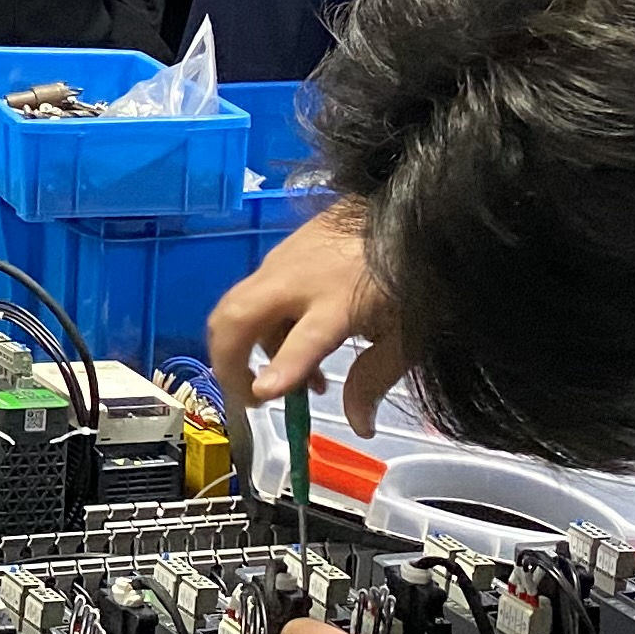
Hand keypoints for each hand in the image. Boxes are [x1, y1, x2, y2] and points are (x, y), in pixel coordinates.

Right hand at [204, 201, 407, 434]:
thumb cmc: (408, 276)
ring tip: (289, 381)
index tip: (260, 396)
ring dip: (244, 347)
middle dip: (226, 362)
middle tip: (245, 397)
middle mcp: (295, 281)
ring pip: (235, 307)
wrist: (400, 206)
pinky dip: (258, 327)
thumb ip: (374, 380)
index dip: (279, 370)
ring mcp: (280, 262)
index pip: (300, 342)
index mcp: (335, 304)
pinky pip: (252, 295)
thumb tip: (359, 426)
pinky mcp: (278, 253)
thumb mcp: (404, 335)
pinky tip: (294, 343)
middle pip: (235, 318)